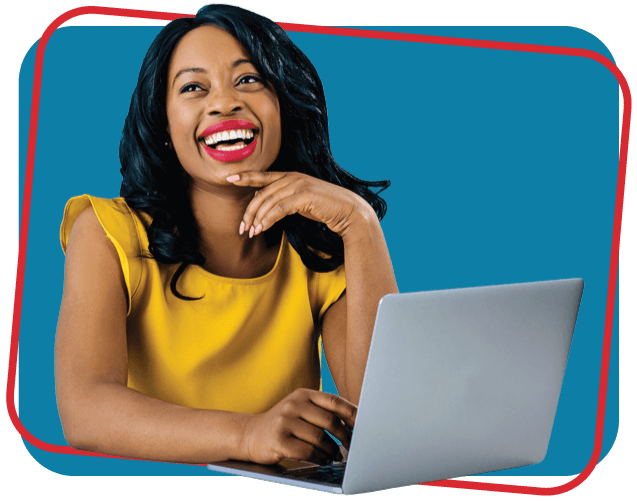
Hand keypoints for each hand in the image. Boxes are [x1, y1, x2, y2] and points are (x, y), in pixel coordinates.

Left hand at [226, 172, 368, 236]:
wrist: (348, 211)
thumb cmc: (324, 207)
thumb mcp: (300, 201)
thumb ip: (282, 200)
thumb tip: (262, 205)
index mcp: (290, 176)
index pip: (263, 176)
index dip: (245, 176)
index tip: (229, 178)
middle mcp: (292, 177)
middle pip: (262, 193)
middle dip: (249, 212)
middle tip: (242, 228)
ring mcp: (298, 185)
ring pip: (268, 202)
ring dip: (257, 219)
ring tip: (251, 232)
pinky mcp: (304, 196)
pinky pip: (279, 209)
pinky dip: (268, 219)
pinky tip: (262, 228)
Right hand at [241, 388, 356, 464]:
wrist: (250, 434)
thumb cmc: (284, 424)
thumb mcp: (300, 410)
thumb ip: (322, 412)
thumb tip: (354, 423)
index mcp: (303, 394)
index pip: (333, 401)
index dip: (352, 413)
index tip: (365, 425)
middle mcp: (294, 404)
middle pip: (329, 421)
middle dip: (345, 436)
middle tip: (351, 447)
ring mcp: (284, 422)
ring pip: (319, 438)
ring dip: (332, 451)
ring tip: (335, 456)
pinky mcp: (278, 440)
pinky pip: (307, 452)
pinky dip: (319, 458)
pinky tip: (322, 460)